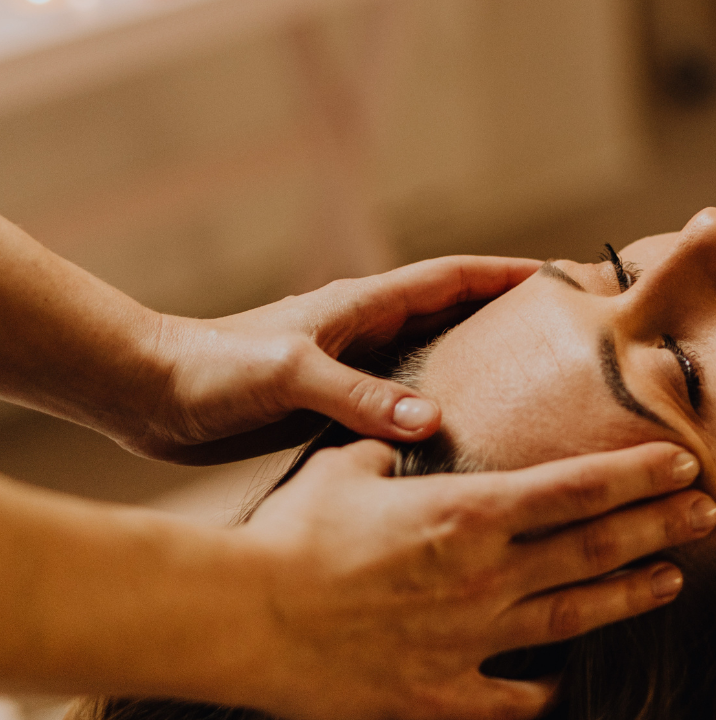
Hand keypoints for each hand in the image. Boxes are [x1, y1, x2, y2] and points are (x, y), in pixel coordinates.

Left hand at [134, 256, 538, 463]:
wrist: (150, 395)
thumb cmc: (212, 369)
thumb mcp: (289, 375)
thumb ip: (358, 395)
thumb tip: (434, 420)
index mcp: (363, 307)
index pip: (452, 278)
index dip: (507, 274)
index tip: (561, 277)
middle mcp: (367, 334)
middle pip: (454, 319)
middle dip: (507, 322)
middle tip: (562, 343)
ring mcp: (354, 370)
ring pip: (433, 365)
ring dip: (477, 372)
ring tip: (532, 398)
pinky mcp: (336, 407)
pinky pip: (403, 406)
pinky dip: (437, 416)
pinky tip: (461, 445)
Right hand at [241, 440, 715, 719]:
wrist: (241, 615)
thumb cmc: (291, 532)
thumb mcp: (348, 467)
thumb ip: (395, 446)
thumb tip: (414, 425)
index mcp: (468, 514)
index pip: (577, 488)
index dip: (638, 475)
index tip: (683, 463)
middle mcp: (485, 576)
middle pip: (594, 549)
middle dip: (659, 528)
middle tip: (708, 514)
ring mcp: (469, 640)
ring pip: (573, 619)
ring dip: (628, 597)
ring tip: (672, 583)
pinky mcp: (438, 691)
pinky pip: (506, 699)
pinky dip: (537, 693)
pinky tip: (558, 688)